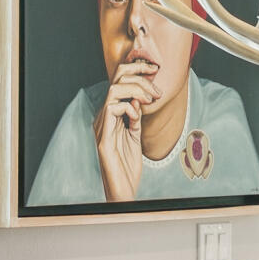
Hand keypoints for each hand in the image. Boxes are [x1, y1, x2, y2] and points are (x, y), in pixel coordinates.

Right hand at [95, 57, 153, 200]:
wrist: (122, 189)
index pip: (119, 81)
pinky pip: (112, 109)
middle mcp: (104, 116)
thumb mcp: (135, 135)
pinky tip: (137, 119)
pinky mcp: (103, 138)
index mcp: (111, 115)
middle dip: (139, 74)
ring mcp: (102, 126)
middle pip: (116, 78)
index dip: (136, 69)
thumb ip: (135, 117)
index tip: (155, 70)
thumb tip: (139, 98)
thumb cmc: (128, 165)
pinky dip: (129, 108)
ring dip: (137, 89)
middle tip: (156, 85)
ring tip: (151, 99)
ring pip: (114, 89)